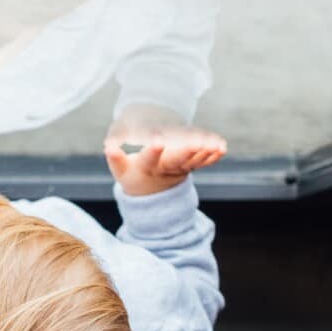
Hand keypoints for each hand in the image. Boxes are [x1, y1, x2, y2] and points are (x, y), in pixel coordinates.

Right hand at [105, 104, 225, 195]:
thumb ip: (115, 158)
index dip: (154, 149)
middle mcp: (165, 168)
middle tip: (198, 142)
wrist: (150, 191)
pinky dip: (213, 156)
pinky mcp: (190, 167)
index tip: (158, 140)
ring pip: (194, 160)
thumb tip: (109, 146)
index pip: (149, 158)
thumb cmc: (132, 174)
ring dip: (206, 152)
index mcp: (147, 167)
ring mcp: (180, 168)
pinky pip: (203, 163)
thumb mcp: (120, 170)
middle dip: (188, 150)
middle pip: (177, 159)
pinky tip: (222, 147)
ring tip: (217, 144)